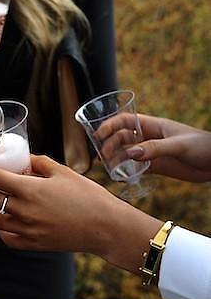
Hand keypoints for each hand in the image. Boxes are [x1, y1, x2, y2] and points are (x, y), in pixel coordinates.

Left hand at [0, 156, 130, 254]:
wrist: (105, 227)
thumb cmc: (88, 197)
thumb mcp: (63, 172)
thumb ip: (39, 163)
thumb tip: (23, 159)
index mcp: (30, 190)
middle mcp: (24, 211)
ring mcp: (27, 230)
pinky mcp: (33, 244)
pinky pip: (7, 238)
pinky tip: (0, 220)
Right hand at [96, 113, 210, 181]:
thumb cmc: (203, 146)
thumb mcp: (178, 145)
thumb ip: (154, 149)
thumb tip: (130, 154)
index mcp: (153, 126)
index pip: (125, 121)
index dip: (110, 125)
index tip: (98, 135)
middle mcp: (149, 137)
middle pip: (122, 138)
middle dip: (110, 145)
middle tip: (104, 157)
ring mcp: (151, 152)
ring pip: (126, 153)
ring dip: (115, 159)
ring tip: (109, 168)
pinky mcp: (155, 166)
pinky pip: (135, 168)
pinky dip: (126, 172)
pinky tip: (121, 177)